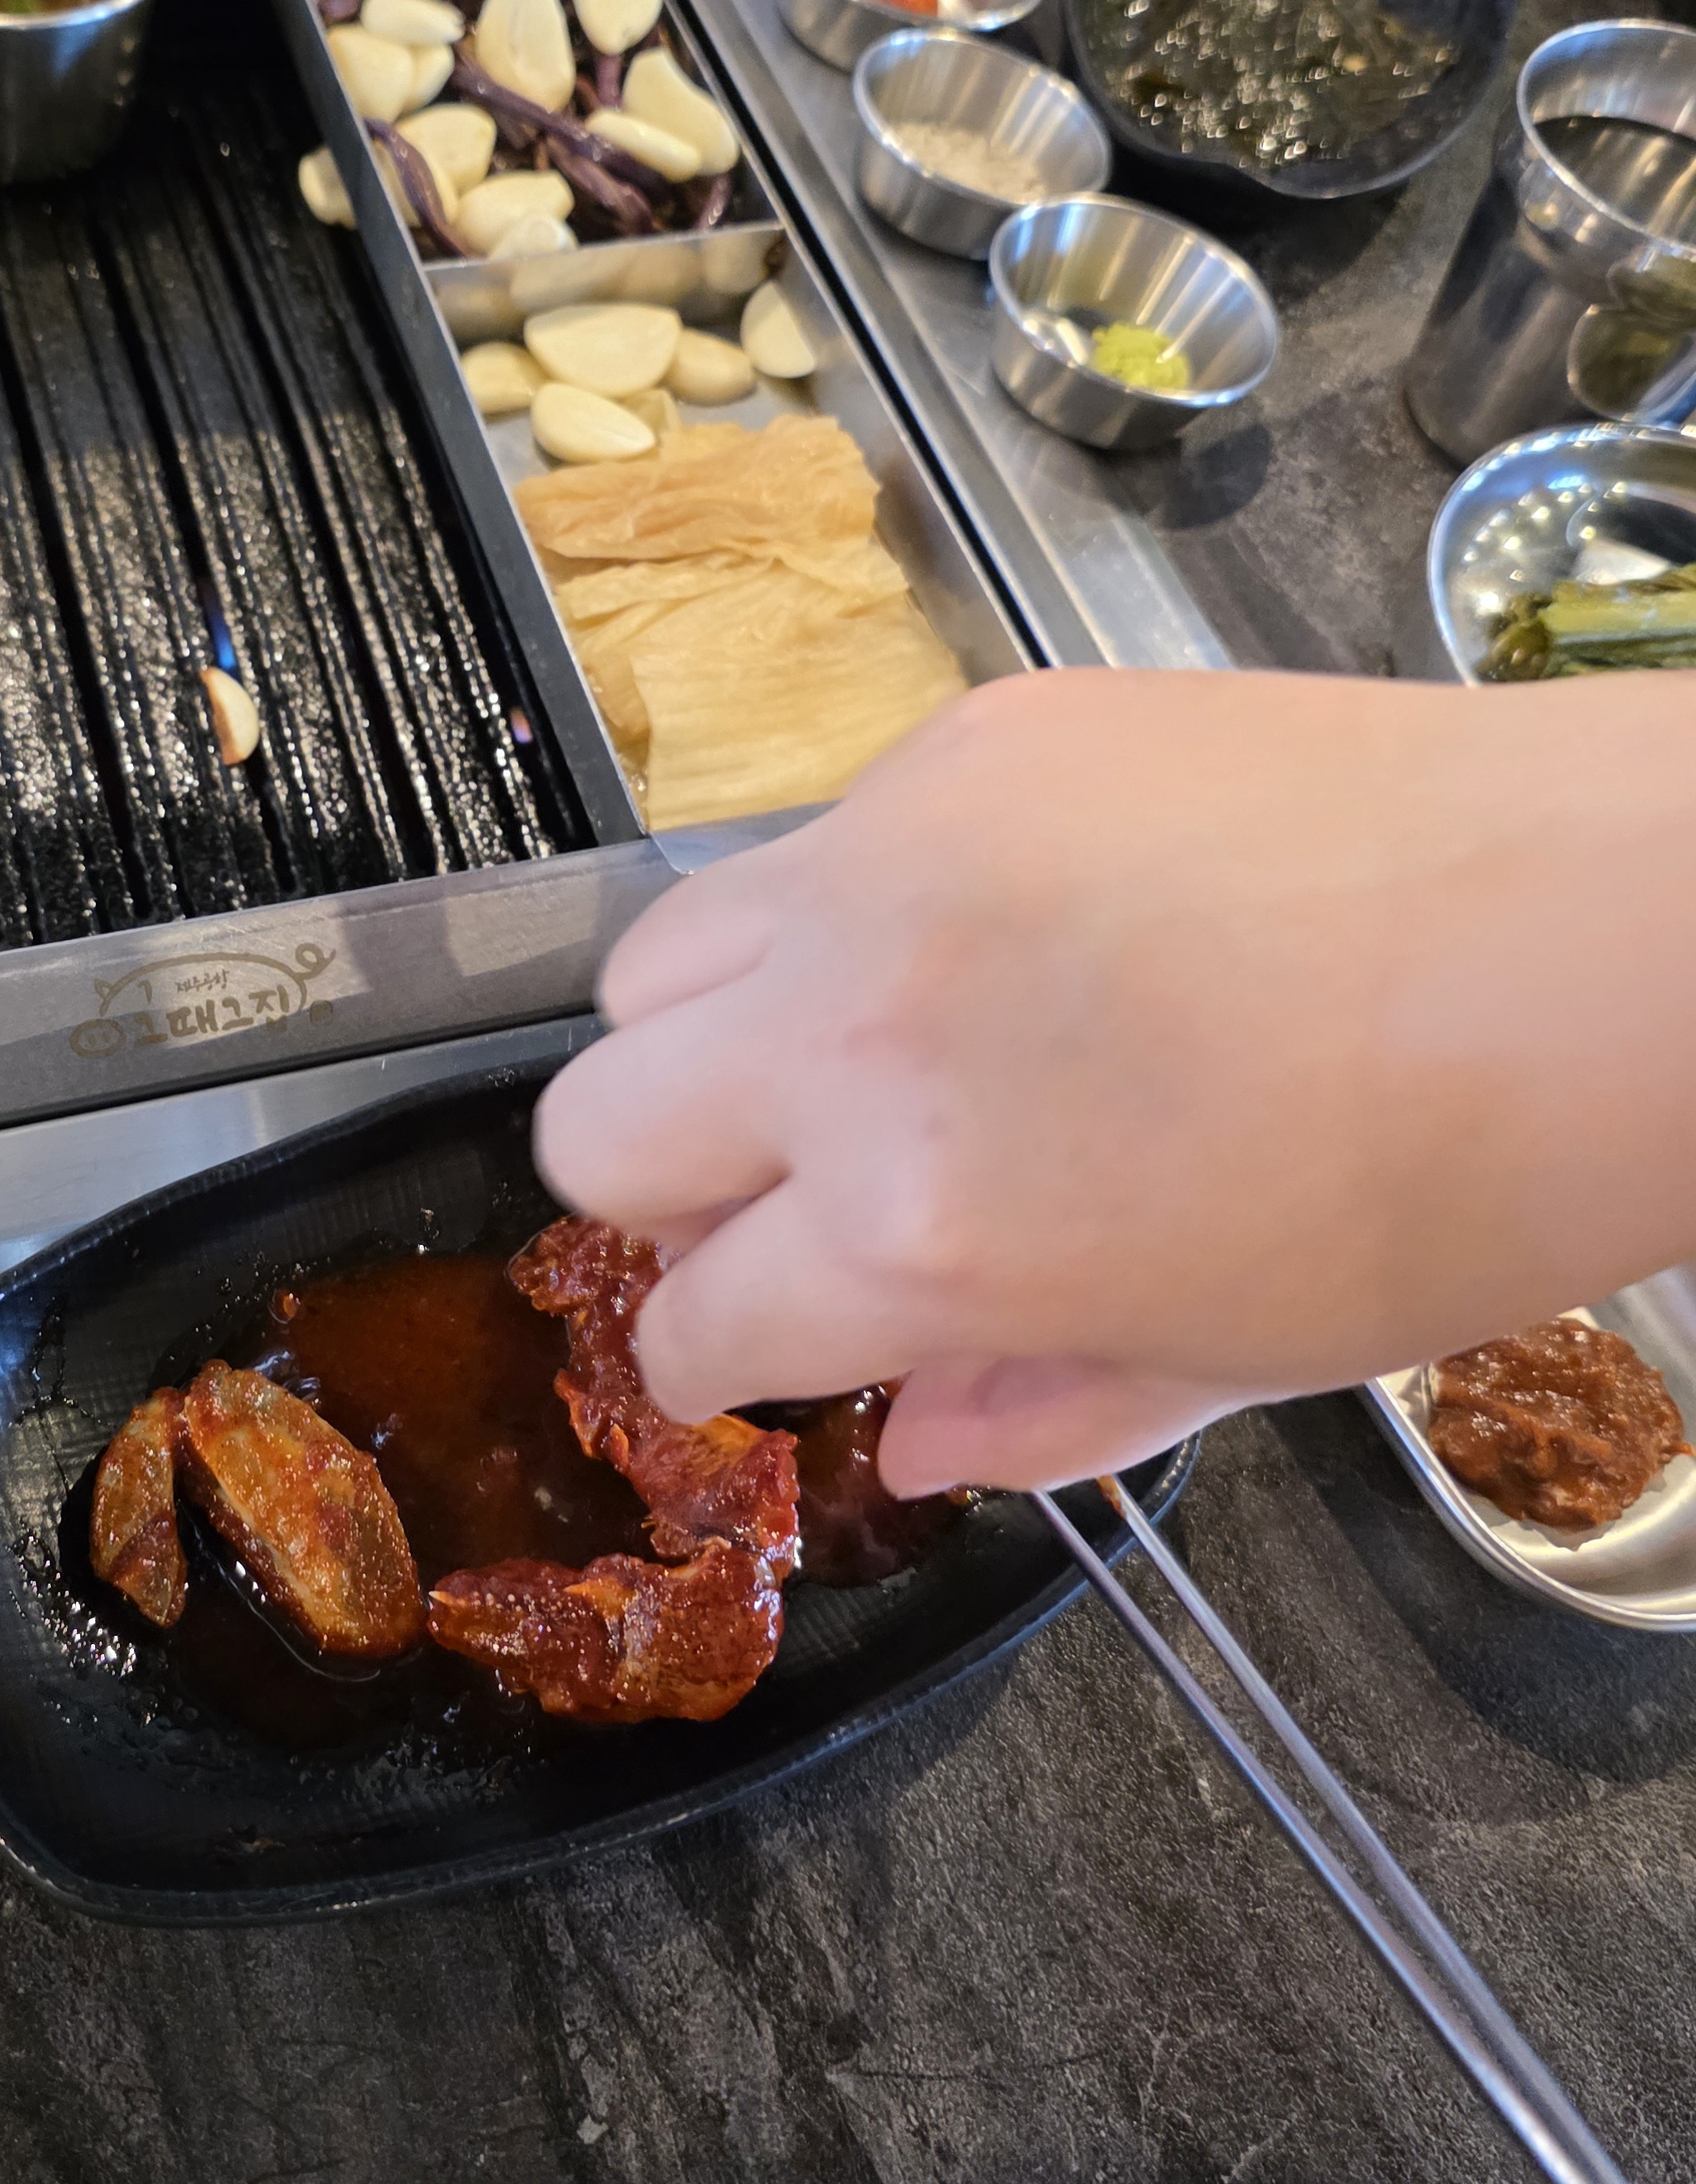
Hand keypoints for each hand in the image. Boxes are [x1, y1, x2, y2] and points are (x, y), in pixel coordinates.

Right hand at [533, 668, 1695, 1492]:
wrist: (1598, 929)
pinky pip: (813, 840)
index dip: (717, 1359)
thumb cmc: (1451, 1184)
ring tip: (861, 1054)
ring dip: (720, 1035)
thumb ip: (1038, 1409)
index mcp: (917, 1231)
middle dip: (669, 1196)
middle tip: (790, 1202)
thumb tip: (909, 1444)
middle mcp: (851, 1036)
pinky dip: (857, 910)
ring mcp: (889, 859)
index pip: (689, 1319)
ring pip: (652, 960)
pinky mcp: (958, 739)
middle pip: (588, 1125)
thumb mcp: (1241, 1353)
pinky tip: (1005, 928)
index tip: (756, 1345)